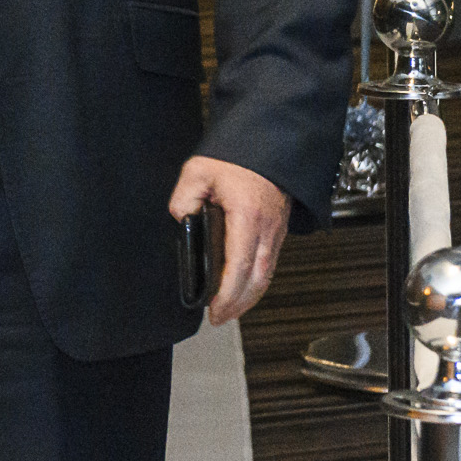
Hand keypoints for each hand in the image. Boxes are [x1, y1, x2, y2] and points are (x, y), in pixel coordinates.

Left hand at [169, 156, 291, 324]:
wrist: (269, 142)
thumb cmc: (238, 156)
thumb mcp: (199, 170)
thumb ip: (185, 197)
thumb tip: (181, 219)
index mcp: (247, 216)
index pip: (240, 266)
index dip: (228, 294)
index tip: (214, 309)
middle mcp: (267, 228)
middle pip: (257, 279)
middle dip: (239, 305)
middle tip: (219, 318)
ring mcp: (276, 231)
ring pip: (267, 275)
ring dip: (249, 297)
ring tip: (228, 311)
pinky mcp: (278, 230)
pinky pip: (270, 263)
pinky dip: (257, 282)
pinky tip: (243, 288)